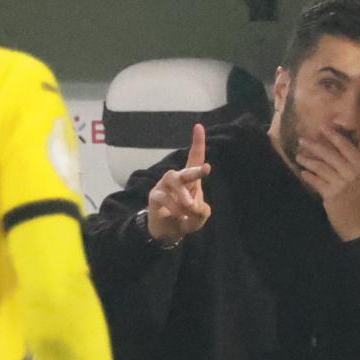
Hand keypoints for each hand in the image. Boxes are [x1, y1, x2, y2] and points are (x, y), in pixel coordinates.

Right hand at [146, 123, 211, 243]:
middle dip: (195, 170)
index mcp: (191, 180)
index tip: (199, 126)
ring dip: (182, 193)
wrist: (168, 232)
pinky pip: (163, 197)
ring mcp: (164, 186)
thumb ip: (200, 210)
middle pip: (185, 170)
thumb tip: (191, 205)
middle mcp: (177, 179)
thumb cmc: (186, 217)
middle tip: (205, 170)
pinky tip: (180, 215)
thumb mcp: (199, 216)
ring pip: (173, 180)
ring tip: (188, 205)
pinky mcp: (154, 196)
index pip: (195, 158)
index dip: (198, 143)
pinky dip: (173, 207)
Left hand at [294, 128, 359, 240]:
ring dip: (308, 160)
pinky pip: (316, 181)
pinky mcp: (331, 196)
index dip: (334, 136)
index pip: (347, 147)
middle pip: (331, 155)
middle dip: (315, 146)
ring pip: (321, 167)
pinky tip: (302, 172)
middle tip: (303, 139)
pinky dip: (309, 176)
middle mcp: (353, 174)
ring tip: (299, 156)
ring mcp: (341, 184)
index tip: (323, 127)